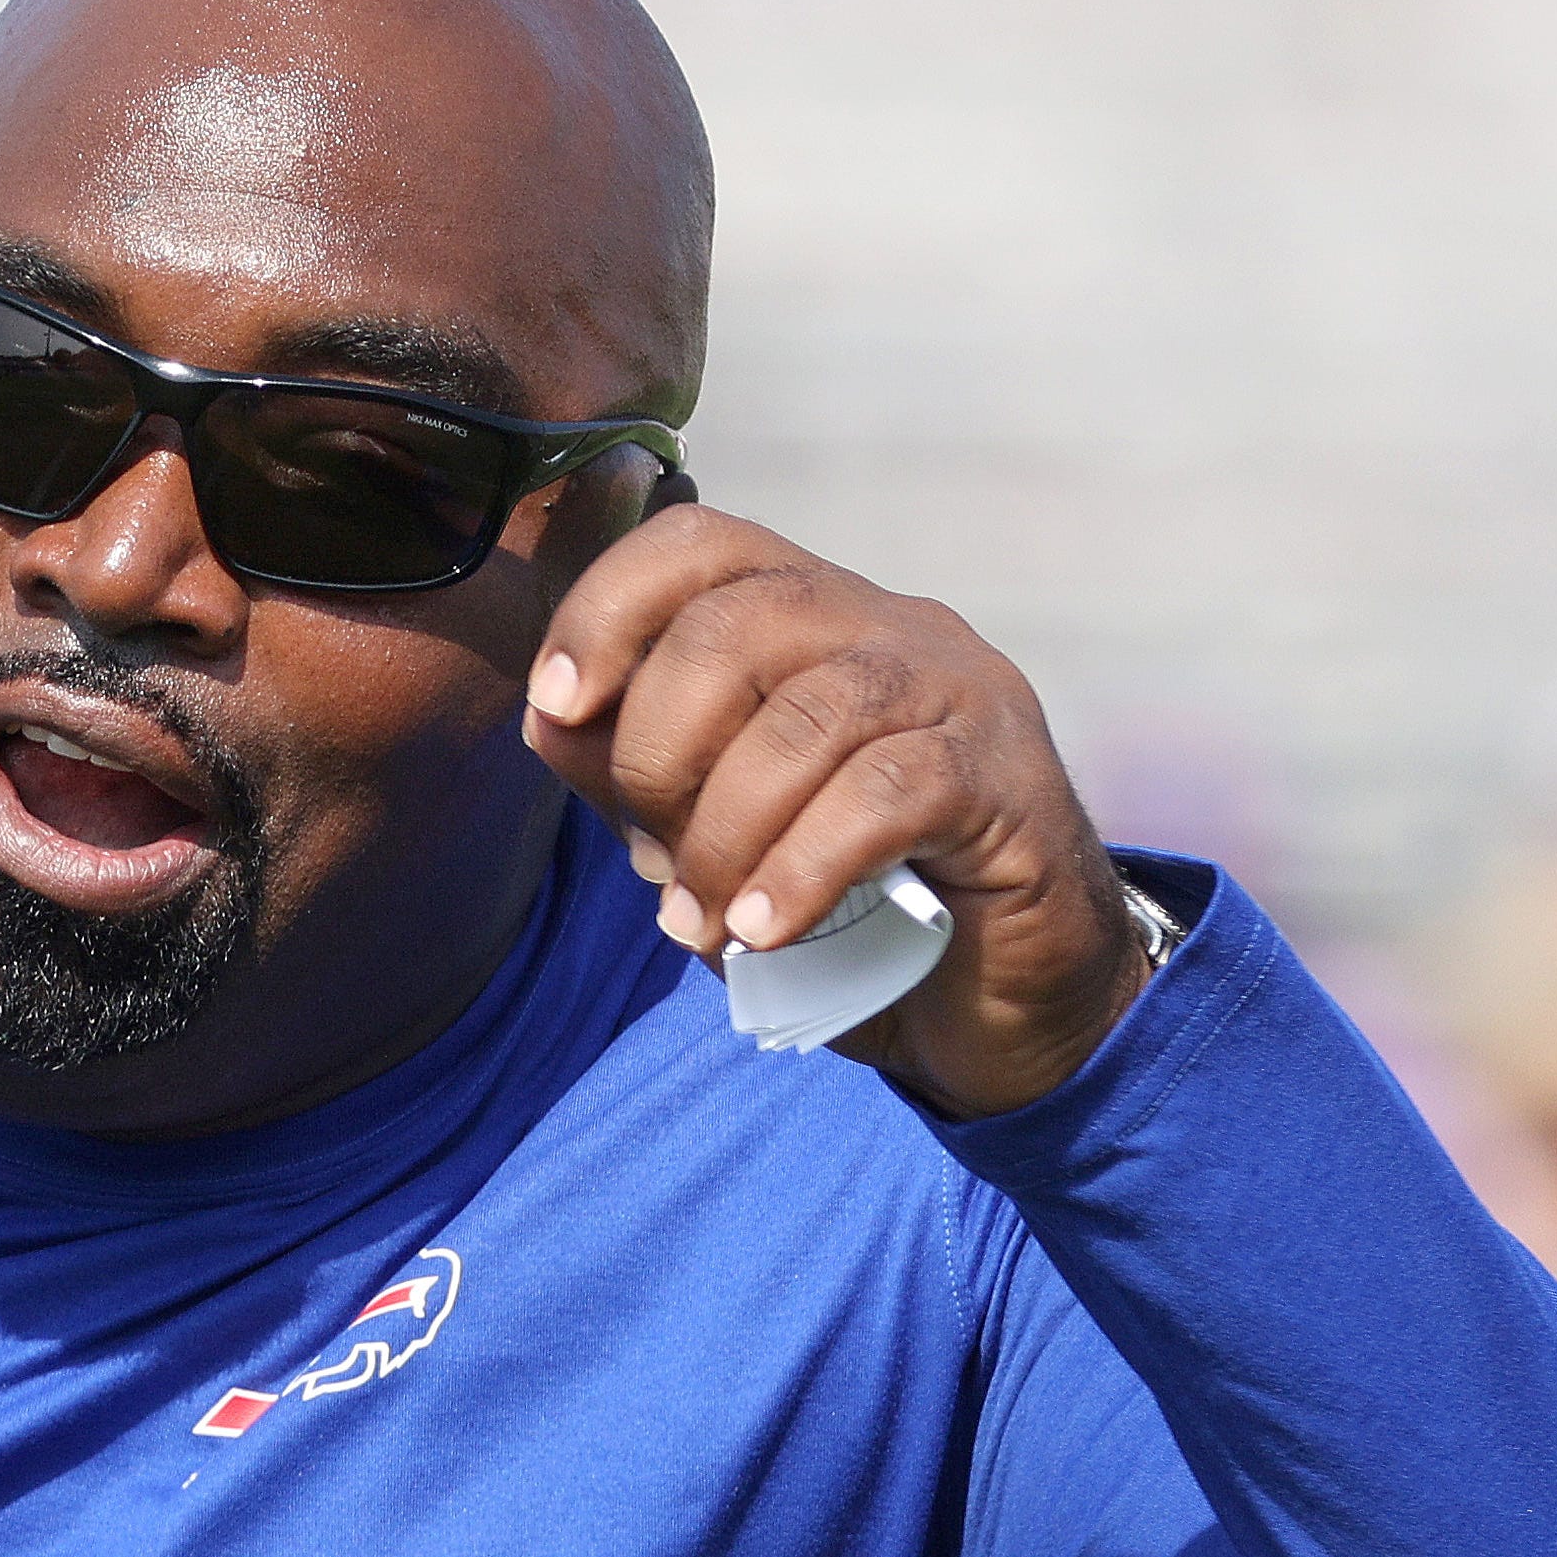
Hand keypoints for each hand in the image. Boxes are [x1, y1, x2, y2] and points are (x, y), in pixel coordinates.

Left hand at [520, 507, 1154, 1119]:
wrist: (1004, 1008)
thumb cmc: (858, 917)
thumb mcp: (722, 846)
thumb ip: (640, 781)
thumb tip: (551, 720)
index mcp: (815, 622)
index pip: (701, 547)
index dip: (610, 606)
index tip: (557, 701)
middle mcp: (892, 628)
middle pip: (742, 623)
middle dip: (662, 748)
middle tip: (656, 860)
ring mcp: (959, 694)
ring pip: (814, 714)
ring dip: (729, 830)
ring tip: (709, 923)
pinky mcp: (1006, 779)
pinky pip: (886, 797)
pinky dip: (804, 868)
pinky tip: (767, 932)